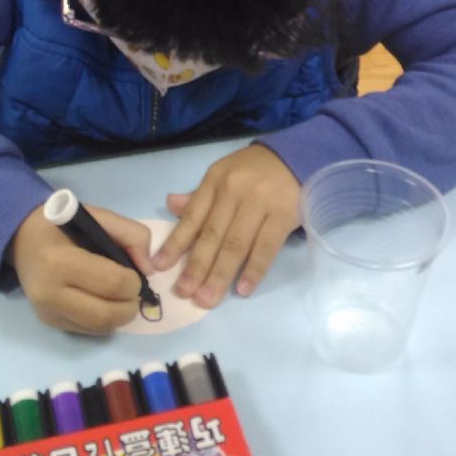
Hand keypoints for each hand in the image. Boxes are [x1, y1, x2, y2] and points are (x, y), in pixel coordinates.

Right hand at [12, 201, 152, 333]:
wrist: (21, 237)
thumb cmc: (62, 223)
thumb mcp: (98, 215)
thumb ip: (131, 234)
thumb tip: (148, 269)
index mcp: (59, 261)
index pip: (111, 283)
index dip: (134, 282)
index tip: (135, 273)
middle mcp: (49, 293)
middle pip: (106, 314)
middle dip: (131, 305)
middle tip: (134, 291)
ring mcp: (47, 312)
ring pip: (99, 328)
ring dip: (120, 316)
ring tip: (122, 297)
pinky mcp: (48, 323)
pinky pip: (88, 330)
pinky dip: (105, 321)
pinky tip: (104, 302)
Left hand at [153, 144, 300, 307]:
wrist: (297, 156)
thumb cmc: (255, 170)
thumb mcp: (223, 174)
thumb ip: (199, 196)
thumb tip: (171, 206)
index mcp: (215, 181)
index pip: (192, 217)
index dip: (175, 243)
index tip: (159, 267)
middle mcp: (233, 191)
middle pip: (212, 235)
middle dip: (196, 267)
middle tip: (184, 293)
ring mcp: (259, 203)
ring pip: (236, 245)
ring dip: (220, 275)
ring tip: (207, 299)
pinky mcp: (283, 215)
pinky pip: (266, 247)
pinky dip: (254, 270)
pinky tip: (243, 290)